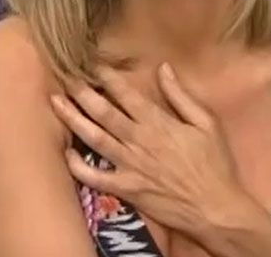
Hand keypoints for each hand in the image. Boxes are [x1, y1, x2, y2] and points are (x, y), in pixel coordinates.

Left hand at [51, 63, 254, 238]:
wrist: (214, 207)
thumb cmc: (215, 163)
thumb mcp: (207, 123)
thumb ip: (181, 96)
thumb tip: (164, 69)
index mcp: (159, 123)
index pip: (127, 95)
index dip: (108, 77)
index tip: (94, 64)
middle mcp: (138, 141)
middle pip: (103, 112)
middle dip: (82, 93)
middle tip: (66, 77)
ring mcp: (129, 166)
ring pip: (94, 138)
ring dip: (72, 119)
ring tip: (56, 103)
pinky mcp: (125, 188)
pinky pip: (94, 177)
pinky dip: (77, 166)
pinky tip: (66, 154)